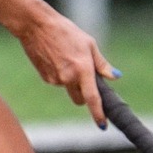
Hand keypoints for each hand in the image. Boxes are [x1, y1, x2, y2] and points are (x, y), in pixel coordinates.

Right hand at [16, 3, 114, 125]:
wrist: (37, 26)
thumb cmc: (66, 31)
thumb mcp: (89, 44)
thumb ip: (102, 64)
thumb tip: (115, 77)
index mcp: (83, 69)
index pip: (92, 98)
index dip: (98, 114)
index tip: (102, 126)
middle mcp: (69, 78)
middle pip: (80, 99)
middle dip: (85, 95)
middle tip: (85, 77)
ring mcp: (55, 79)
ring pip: (68, 89)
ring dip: (71, 81)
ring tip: (67, 57)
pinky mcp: (45, 78)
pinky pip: (58, 82)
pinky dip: (60, 75)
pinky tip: (56, 58)